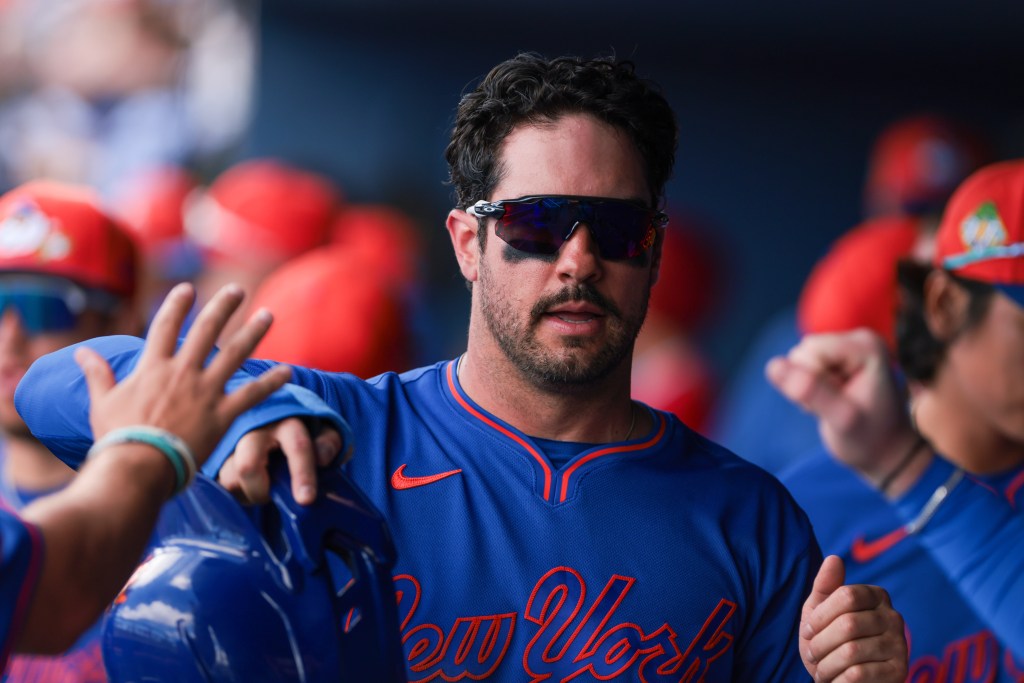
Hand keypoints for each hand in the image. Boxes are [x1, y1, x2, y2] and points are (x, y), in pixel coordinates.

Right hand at [74, 282, 292, 471]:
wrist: (138, 466)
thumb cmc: (117, 438)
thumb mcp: (101, 403)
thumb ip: (98, 374)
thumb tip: (81, 352)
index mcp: (153, 367)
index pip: (165, 326)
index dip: (177, 305)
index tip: (187, 288)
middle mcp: (183, 372)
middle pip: (207, 330)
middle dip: (223, 306)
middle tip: (237, 290)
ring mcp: (206, 391)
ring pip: (236, 353)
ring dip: (254, 332)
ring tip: (268, 315)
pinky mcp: (223, 414)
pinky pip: (253, 394)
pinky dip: (272, 382)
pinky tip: (289, 371)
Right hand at [218, 418, 342, 504]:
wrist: (271, 418)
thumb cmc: (302, 431)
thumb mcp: (324, 432)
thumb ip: (329, 442)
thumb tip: (322, 458)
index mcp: (287, 421)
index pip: (297, 447)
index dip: (302, 474)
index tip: (306, 499)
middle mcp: (255, 429)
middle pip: (248, 466)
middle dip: (260, 491)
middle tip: (271, 496)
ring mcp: (231, 442)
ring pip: (230, 478)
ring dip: (247, 493)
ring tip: (262, 489)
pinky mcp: (217, 456)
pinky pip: (219, 483)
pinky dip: (236, 492)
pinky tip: (248, 487)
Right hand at [765, 328, 917, 486]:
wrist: (886, 452)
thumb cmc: (869, 440)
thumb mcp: (841, 419)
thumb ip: (810, 391)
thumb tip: (772, 366)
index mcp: (866, 346)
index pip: (809, 352)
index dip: (812, 382)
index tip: (839, 403)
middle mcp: (860, 338)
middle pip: (803, 353)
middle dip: (810, 383)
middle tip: (836, 406)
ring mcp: (850, 346)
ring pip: (800, 360)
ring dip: (809, 387)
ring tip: (835, 405)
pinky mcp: (839, 356)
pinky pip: (804, 365)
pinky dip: (810, 387)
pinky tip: (833, 400)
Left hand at [800, 556, 906, 681]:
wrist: (844, 678)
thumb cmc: (829, 640)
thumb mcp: (820, 611)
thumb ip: (825, 585)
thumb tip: (834, 558)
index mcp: (876, 596)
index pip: (846, 595)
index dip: (821, 616)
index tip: (808, 630)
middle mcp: (894, 617)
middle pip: (848, 624)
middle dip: (820, 643)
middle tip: (812, 654)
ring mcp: (900, 645)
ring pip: (851, 652)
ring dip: (826, 664)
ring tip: (821, 669)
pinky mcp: (899, 671)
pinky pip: (859, 674)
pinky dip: (837, 679)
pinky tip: (835, 680)